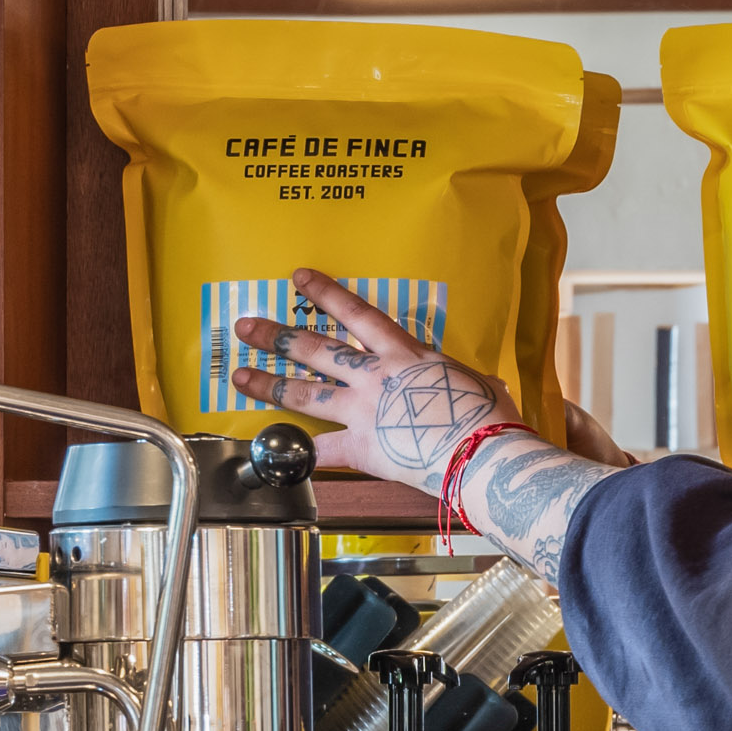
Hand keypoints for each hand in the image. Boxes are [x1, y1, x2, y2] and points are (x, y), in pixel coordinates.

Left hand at [229, 270, 532, 491]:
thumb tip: (482, 384)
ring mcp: (362, 411)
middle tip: (247, 326)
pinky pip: (318, 451)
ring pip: (304, 393)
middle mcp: (375, 376)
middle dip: (277, 336)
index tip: (299, 278)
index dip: (325, 293)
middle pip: (315, 349)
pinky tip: (271, 450)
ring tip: (240, 375)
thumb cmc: (491, 416)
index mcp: (405, 354)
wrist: (483, 452)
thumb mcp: (481, 383)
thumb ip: (465, 379)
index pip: (356, 315)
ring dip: (268, 383)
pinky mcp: (359, 449)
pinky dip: (294, 452)